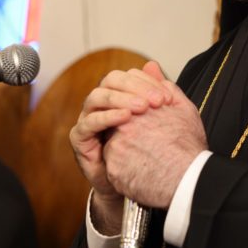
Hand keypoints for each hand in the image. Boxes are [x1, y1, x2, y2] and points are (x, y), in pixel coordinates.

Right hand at [69, 62, 174, 231]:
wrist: (136, 183)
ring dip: (120, 99)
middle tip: (156, 101)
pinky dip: (107, 117)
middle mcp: (101, 104)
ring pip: (97, 97)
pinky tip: (125, 118)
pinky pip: (89, 122)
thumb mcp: (158, 119)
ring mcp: (88, 118)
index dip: (146, 82)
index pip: (127, 76)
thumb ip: (155, 92)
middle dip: (135, 88)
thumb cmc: (146, 151)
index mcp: (119, 96)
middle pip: (110, 81)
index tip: (167, 97)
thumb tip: (153, 64)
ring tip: (142, 108)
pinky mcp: (80, 138)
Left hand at [103, 65, 206, 208]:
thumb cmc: (189, 146)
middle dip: (130, 134)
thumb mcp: (183, 109)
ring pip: (115, 148)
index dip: (137, 117)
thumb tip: (150, 66)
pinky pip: (115, 169)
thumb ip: (163, 85)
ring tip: (149, 161)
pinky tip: (143, 174)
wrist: (188, 181)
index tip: (150, 128)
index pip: (126, 107)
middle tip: (150, 146)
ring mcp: (115, 149)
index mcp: (137, 109)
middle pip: (118, 127)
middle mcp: (122, 126)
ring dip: (126, 153)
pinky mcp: (112, 171)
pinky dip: (125, 172)